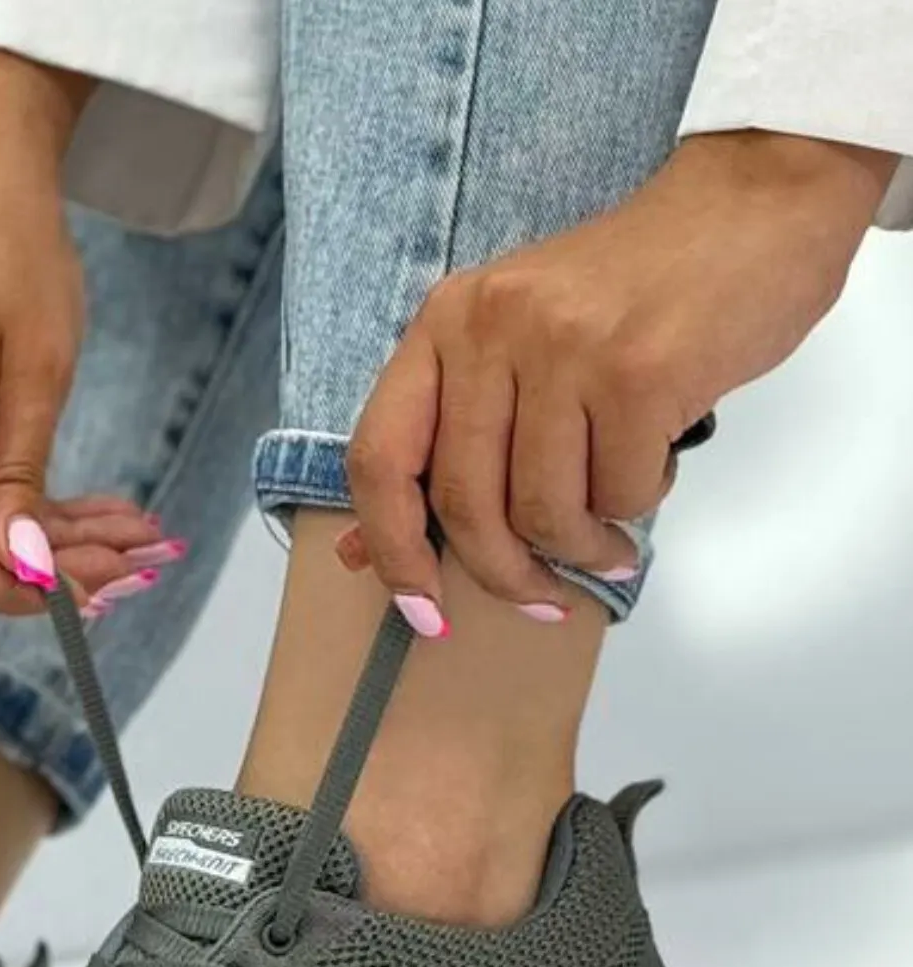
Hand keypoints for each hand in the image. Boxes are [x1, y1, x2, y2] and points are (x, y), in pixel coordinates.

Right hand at [0, 52, 166, 612]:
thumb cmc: (10, 238)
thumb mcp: (42, 365)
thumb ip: (21, 477)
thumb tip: (22, 569)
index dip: (11, 589)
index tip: (86, 594)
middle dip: (43, 567)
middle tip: (131, 564)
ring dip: (37, 538)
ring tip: (123, 534)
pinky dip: (7, 502)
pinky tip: (71, 508)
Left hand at [344, 131, 897, 622]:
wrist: (754, 204)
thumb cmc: (630, 293)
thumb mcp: (515, 348)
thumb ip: (444, 441)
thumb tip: (364, 552)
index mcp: (445, 324)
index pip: (379, 458)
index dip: (392, 549)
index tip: (421, 610)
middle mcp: (491, 328)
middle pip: (465, 503)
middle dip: (505, 574)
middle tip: (543, 597)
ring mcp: (564, 346)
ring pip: (542, 510)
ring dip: (580, 548)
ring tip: (608, 540)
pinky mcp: (639, 370)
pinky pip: (618, 491)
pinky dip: (637, 504)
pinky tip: (653, 470)